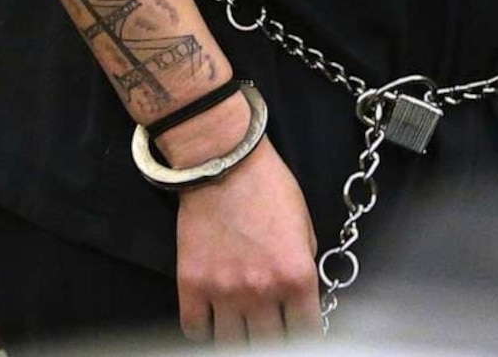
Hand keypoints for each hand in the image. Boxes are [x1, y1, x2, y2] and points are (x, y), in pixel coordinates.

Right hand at [173, 141, 321, 341]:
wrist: (222, 159)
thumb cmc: (267, 186)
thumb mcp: (304, 227)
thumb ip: (304, 271)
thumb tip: (300, 302)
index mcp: (297, 276)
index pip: (306, 335)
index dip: (302, 335)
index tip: (294, 330)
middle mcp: (262, 290)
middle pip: (269, 344)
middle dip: (271, 336)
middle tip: (266, 325)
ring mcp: (224, 290)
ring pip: (231, 344)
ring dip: (237, 336)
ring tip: (240, 324)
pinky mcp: (191, 284)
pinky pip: (195, 330)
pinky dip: (203, 330)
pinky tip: (211, 319)